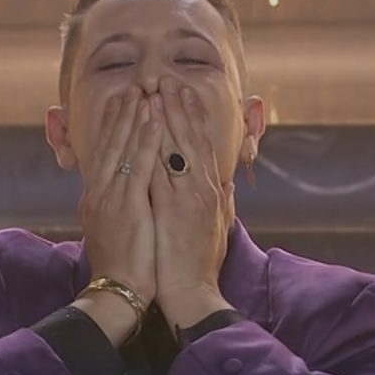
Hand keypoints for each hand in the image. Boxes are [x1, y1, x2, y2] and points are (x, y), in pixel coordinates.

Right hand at [79, 86, 163, 304]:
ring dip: (133, 117)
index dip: (114, 128)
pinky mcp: (127, 207)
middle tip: (132, 87)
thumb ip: (124, 209)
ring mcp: (112, 198)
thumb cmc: (124, 269)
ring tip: (143, 92)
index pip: (106, 155)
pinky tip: (153, 120)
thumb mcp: (118, 233)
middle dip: (121, 114)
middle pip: (110, 145)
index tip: (123, 105)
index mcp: (99, 199)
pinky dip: (145, 141)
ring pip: (122, 148)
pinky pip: (138, 167)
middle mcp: (100, 193)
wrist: (116, 293)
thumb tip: (132, 197)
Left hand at [150, 78, 235, 329]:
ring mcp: (190, 198)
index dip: (193, 118)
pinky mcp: (175, 210)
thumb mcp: (219, 229)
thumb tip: (227, 185)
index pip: (203, 146)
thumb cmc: (201, 266)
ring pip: (178, 149)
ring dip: (167, 118)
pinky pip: (163, 170)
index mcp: (213, 193)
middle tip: (168, 80)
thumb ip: (224, 204)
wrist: (193, 295)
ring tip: (157, 92)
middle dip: (179, 108)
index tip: (182, 94)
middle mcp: (205, 190)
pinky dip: (155, 147)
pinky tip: (146, 128)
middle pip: (192, 140)